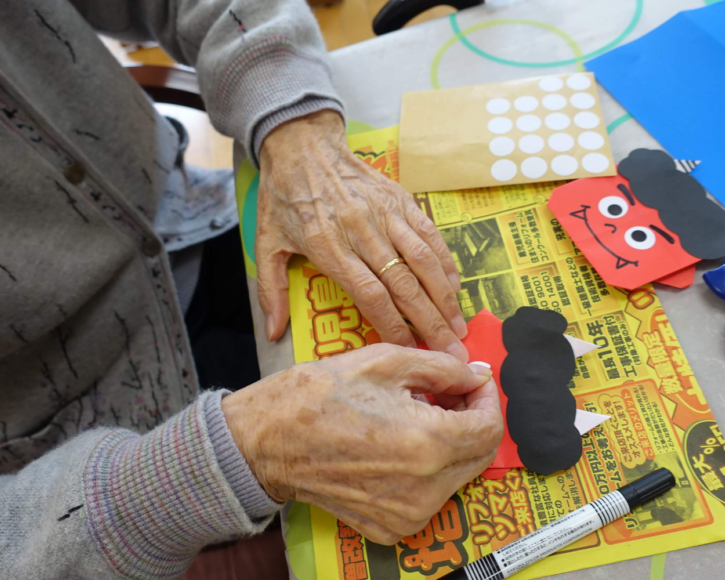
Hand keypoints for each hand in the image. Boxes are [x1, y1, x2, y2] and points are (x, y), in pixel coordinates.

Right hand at [221, 344, 502, 543]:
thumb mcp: (385, 361)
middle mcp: (425, 489)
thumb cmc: (317, 396)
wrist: (266, 441)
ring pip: (458, 476)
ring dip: (451, 444)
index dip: (487, 397)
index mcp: (427, 443)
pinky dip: (428, 469)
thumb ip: (443, 367)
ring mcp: (408, 515)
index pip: (490, 427)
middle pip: (480, 455)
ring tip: (417, 415)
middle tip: (446, 393)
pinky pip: (431, 496)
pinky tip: (400, 444)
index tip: (472, 380)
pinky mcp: (392, 528)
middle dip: (472, 419)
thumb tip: (475, 375)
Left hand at [257, 110, 467, 360]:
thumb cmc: (284, 196)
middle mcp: (361, 232)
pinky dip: (444, 260)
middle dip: (429, 322)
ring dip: (444, 296)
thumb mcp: (266, 242)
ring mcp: (384, 214)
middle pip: (403, 285)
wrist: (302, 143)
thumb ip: (271, 289)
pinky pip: (428, 234)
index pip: (370, 295)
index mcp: (329, 247)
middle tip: (450, 351)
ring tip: (459, 325)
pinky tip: (455, 284)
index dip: (394, 326)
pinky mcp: (399, 199)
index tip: (408, 350)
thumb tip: (274, 331)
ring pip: (422, 261)